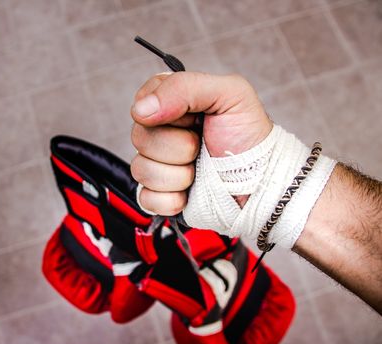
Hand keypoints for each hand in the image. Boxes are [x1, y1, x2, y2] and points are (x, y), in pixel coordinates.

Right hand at [130, 72, 272, 214]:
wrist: (261, 183)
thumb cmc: (249, 136)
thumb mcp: (229, 94)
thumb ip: (184, 88)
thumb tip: (140, 109)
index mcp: (171, 103)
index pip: (143, 103)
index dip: (169, 114)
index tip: (195, 119)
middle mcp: (160, 132)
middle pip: (140, 138)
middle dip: (179, 147)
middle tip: (202, 146)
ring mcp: (157, 165)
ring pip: (141, 170)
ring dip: (178, 175)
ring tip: (200, 171)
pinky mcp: (158, 194)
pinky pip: (146, 198)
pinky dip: (172, 199)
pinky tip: (191, 192)